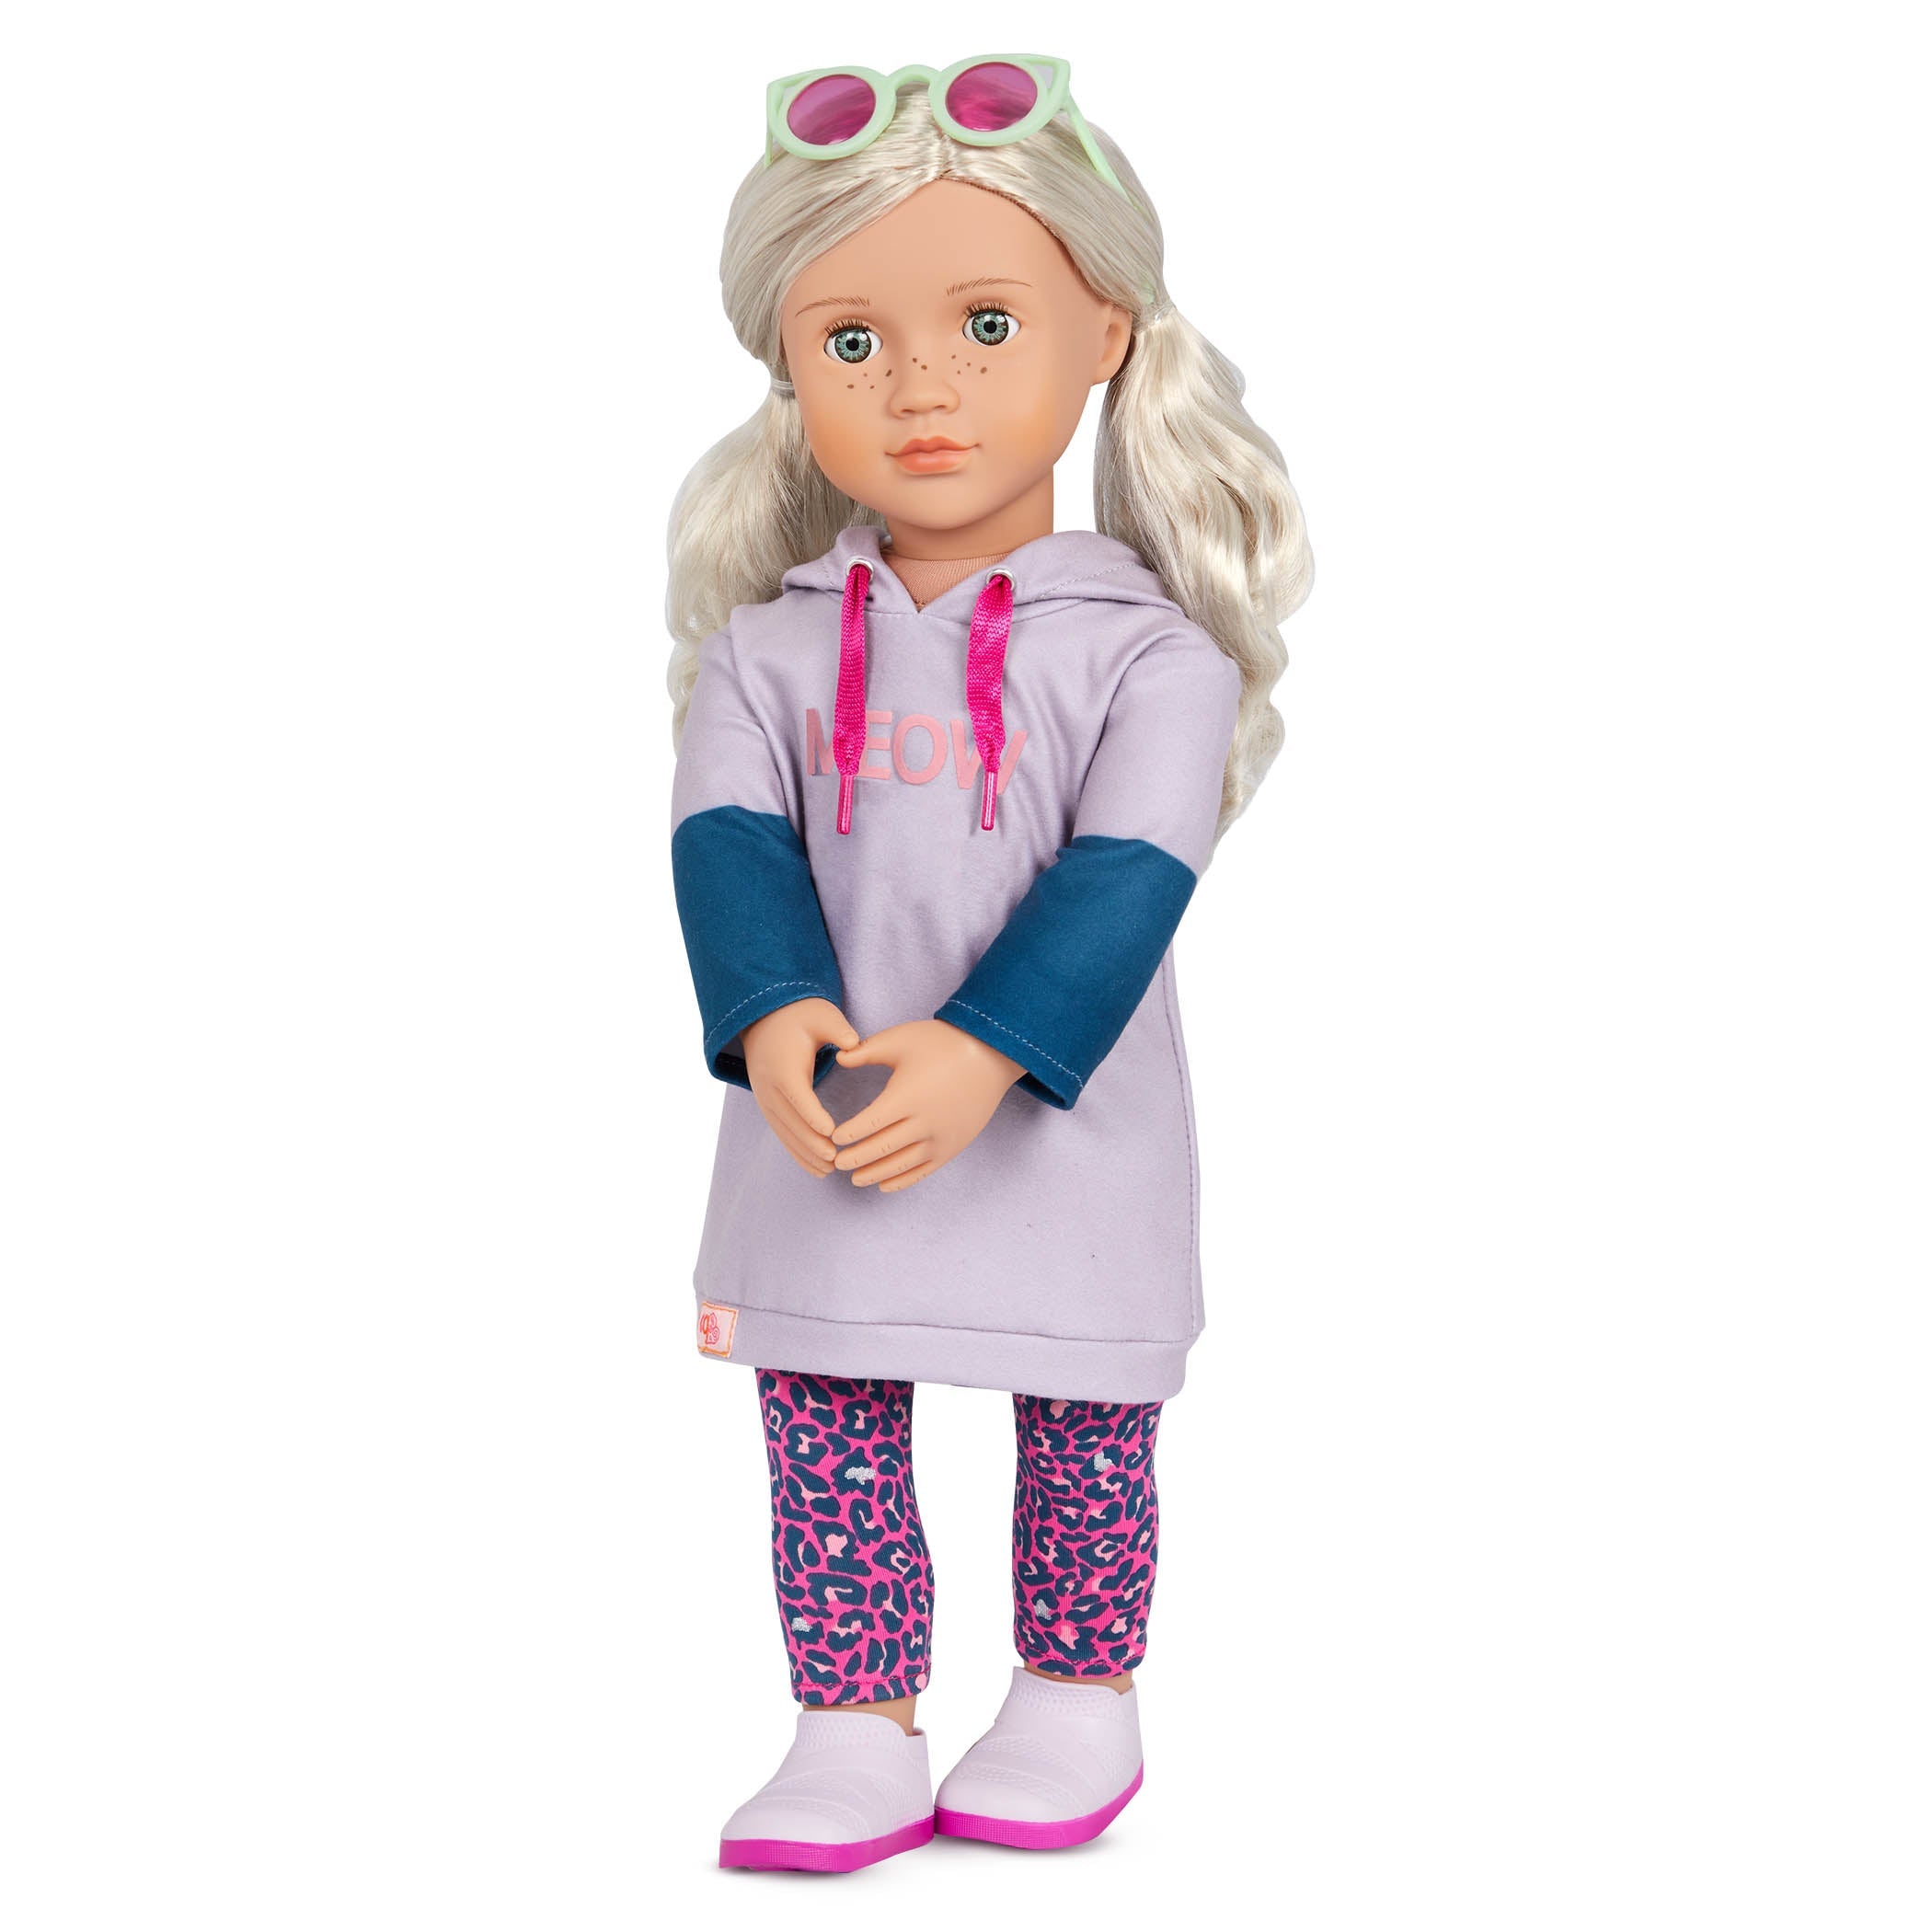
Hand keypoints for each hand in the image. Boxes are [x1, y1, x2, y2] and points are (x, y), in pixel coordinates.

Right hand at [740, 997, 861, 1177]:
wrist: (765, 1018)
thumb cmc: (800, 1016)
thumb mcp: (821, 1015)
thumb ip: (837, 1029)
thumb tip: (853, 1043)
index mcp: (784, 1068)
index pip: (798, 1097)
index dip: (813, 1116)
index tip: (832, 1133)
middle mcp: (769, 1088)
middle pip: (790, 1122)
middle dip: (811, 1144)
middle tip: (836, 1159)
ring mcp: (765, 1100)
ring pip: (784, 1133)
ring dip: (805, 1154)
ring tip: (829, 1171)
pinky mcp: (768, 1106)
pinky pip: (781, 1134)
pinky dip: (796, 1152)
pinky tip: (815, 1168)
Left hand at [828, 1019, 1025, 1192]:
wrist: (990, 1055)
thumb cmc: (941, 1043)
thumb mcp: (900, 1039)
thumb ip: (866, 1051)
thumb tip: (838, 1058)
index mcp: (907, 1096)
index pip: (869, 1124)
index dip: (849, 1134)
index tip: (834, 1138)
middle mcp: (924, 1122)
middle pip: (882, 1148)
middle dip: (856, 1159)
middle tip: (836, 1164)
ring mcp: (941, 1138)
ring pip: (901, 1164)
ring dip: (875, 1174)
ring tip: (856, 1179)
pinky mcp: (953, 1146)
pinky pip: (923, 1171)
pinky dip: (902, 1181)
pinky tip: (884, 1185)